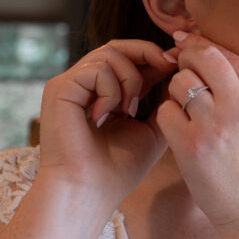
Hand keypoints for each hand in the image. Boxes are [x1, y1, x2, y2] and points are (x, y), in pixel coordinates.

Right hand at [37, 40, 177, 209]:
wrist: (89, 192)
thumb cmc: (118, 170)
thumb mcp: (151, 132)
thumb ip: (163, 105)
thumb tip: (179, 77)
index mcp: (103, 94)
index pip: (128, 59)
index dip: (154, 57)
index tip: (177, 64)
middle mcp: (83, 85)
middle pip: (117, 46)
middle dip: (148, 52)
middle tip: (169, 65)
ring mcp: (70, 84)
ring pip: (110, 53)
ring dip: (131, 79)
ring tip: (129, 111)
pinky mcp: (59, 88)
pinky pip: (96, 70)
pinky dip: (111, 91)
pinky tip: (106, 117)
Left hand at [156, 33, 238, 229]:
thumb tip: (209, 56)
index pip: (225, 53)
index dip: (200, 45)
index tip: (185, 43)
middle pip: (201, 58)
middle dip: (184, 59)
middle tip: (178, 69)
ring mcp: (215, 125)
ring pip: (179, 83)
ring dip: (176, 93)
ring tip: (185, 112)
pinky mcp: (192, 146)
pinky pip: (165, 112)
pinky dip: (168, 118)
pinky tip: (179, 132)